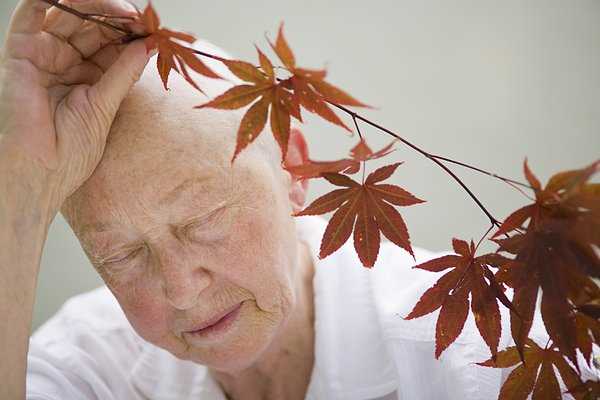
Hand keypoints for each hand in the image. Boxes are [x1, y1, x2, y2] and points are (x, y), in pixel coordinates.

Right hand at [0, 0, 152, 212]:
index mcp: (90, 78)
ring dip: (96, 6)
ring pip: (68, 14)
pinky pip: (32, 12)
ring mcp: (44, 56)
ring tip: (124, 13)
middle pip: (93, 26)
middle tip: (141, 19)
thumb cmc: (70, 152)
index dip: (132, 34)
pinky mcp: (21, 51)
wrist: (38, 172)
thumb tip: (150, 45)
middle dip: (118, 18)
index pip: (112, 44)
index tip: (154, 30)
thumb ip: (124, 72)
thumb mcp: (106, 107)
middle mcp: (67, 64)